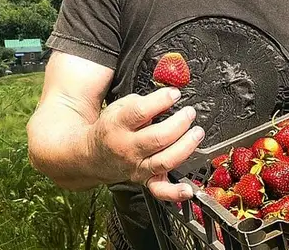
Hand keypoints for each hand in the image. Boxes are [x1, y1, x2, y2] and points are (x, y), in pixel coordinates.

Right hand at [89, 87, 204, 201]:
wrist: (92, 156)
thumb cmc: (112, 127)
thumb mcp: (121, 106)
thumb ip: (144, 101)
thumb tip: (171, 96)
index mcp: (118, 125)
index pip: (141, 112)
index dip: (162, 100)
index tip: (175, 94)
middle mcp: (127, 148)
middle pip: (158, 138)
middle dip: (180, 124)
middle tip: (189, 114)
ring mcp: (137, 167)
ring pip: (164, 161)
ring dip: (185, 147)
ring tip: (197, 133)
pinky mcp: (144, 180)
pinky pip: (160, 190)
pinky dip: (175, 193)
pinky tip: (188, 189)